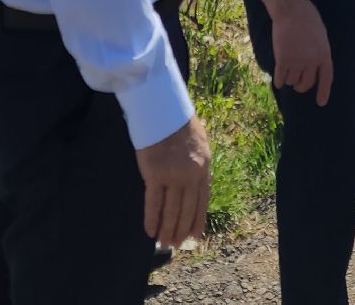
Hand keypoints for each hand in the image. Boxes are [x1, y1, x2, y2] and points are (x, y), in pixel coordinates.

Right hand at [136, 115, 211, 247]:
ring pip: (171, 211)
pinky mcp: (154, 174)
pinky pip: (153, 203)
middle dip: (181, 230)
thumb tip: (201, 182)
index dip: (198, 221)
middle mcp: (190, 175)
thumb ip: (200, 164)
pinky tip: (150, 231)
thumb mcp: (201, 142)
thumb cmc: (180, 122)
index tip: (194, 236)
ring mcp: (173, 176)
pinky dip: (152, 219)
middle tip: (175, 245)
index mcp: (204, 168)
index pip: (202, 201)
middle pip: (186, 210)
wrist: (164, 109)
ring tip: (164, 244)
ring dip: (167, 229)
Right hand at [271, 0, 333, 105]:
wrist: (291, 10)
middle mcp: (311, 61)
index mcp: (324, 54)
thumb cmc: (308, 18)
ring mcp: (297, 62)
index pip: (326, 78)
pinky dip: (279, 81)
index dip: (323, 92)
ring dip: (290, 80)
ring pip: (292, 81)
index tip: (321, 103)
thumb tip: (314, 66)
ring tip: (288, 74)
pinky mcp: (282, 60)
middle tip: (298, 85)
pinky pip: (280, 78)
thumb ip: (319, 52)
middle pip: (306, 83)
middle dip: (302, 86)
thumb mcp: (321, 36)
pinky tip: (278, 81)